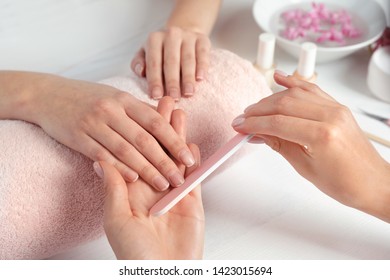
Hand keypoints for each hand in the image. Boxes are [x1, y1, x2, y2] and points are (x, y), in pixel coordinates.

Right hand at [32, 76, 194, 190]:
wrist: (49, 95)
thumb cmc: (89, 98)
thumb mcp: (116, 97)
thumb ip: (140, 111)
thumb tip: (168, 122)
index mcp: (125, 100)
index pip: (156, 122)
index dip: (175, 141)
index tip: (189, 158)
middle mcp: (112, 110)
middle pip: (144, 139)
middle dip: (165, 161)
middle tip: (180, 179)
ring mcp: (94, 123)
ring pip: (125, 150)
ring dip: (146, 170)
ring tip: (163, 185)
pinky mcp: (78, 137)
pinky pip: (102, 155)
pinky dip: (118, 168)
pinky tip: (133, 179)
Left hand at [98, 98, 203, 258]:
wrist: (162, 271)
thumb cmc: (134, 252)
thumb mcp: (116, 219)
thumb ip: (113, 187)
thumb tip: (101, 159)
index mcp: (133, 190)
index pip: (136, 152)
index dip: (139, 130)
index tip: (138, 110)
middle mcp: (153, 188)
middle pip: (158, 149)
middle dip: (161, 125)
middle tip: (165, 101)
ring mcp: (174, 193)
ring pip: (177, 157)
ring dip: (178, 136)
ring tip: (180, 113)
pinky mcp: (192, 201)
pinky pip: (195, 176)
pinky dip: (194, 160)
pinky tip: (193, 143)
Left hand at [131, 27, 210, 99]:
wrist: (183, 34)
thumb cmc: (161, 51)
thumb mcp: (145, 54)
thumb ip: (139, 63)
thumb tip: (140, 72)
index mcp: (154, 39)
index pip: (154, 62)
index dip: (155, 80)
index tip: (156, 97)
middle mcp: (171, 34)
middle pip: (171, 61)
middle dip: (172, 82)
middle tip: (174, 98)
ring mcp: (188, 36)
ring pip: (188, 59)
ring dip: (188, 78)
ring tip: (188, 93)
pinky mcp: (203, 39)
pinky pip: (203, 54)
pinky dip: (202, 66)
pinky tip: (200, 79)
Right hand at [232, 72, 389, 221]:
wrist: (373, 183)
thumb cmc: (345, 183)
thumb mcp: (305, 168)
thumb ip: (279, 144)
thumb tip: (257, 133)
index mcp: (322, 135)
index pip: (278, 122)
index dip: (254, 123)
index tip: (239, 126)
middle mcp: (330, 116)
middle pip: (284, 104)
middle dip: (258, 110)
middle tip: (243, 118)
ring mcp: (336, 108)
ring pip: (295, 94)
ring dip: (271, 99)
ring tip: (255, 109)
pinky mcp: (337, 107)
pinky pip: (312, 89)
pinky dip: (294, 82)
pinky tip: (279, 78)